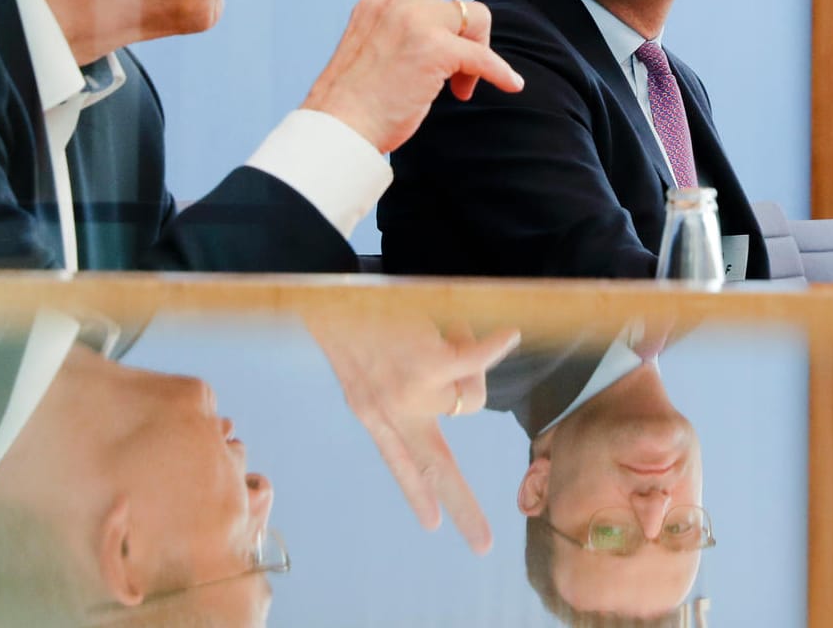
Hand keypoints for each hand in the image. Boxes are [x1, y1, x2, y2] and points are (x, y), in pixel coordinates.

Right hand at [302, 0, 523, 153]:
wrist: (336, 127)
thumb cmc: (355, 100)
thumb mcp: (373, 49)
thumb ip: (405, 30)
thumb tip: (451, 41)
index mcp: (379, 0)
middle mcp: (396, 1)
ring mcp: (414, 20)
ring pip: (475, 15)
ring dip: (480, 53)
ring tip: (460, 88)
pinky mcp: (433, 49)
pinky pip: (484, 56)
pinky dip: (498, 75)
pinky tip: (508, 86)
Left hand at [307, 311, 520, 552]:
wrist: (325, 288)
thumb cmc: (349, 310)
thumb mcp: (364, 360)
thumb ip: (406, 385)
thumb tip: (461, 399)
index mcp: (369, 410)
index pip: (398, 464)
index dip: (418, 494)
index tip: (431, 525)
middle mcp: (388, 411)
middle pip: (435, 470)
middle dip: (462, 509)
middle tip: (483, 545)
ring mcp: (408, 393)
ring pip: (469, 400)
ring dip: (469, 364)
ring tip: (439, 326)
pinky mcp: (426, 365)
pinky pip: (475, 362)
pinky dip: (493, 347)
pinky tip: (508, 334)